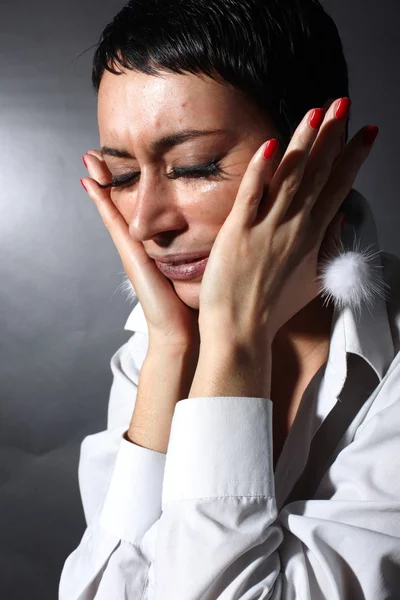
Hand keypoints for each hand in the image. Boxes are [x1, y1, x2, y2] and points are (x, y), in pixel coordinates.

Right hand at [81, 151, 199, 350]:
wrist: (182, 330)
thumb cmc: (195, 303)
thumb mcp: (203, 267)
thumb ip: (209, 249)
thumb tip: (228, 233)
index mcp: (160, 245)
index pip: (149, 207)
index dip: (139, 183)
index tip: (132, 158)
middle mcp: (142, 244)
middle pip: (127, 203)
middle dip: (114, 177)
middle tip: (99, 151)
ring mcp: (132, 248)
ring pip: (115, 208)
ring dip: (102, 183)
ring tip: (90, 157)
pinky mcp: (130, 255)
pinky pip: (113, 222)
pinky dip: (100, 203)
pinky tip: (90, 183)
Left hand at [197, 97, 377, 348]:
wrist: (243, 332)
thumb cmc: (272, 310)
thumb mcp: (311, 279)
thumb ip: (325, 246)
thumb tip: (336, 219)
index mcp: (311, 238)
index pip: (337, 188)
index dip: (353, 158)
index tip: (366, 132)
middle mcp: (294, 229)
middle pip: (318, 175)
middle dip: (334, 136)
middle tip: (345, 104)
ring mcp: (266, 230)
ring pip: (290, 179)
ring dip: (304, 144)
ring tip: (317, 113)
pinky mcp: (238, 234)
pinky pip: (251, 197)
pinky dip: (261, 172)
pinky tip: (270, 146)